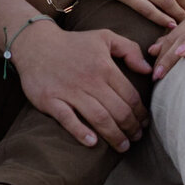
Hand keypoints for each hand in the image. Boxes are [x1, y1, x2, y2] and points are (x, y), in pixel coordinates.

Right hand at [11, 17, 150, 150]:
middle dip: (131, 128)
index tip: (145, 123)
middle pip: (118, 110)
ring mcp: (69, 91)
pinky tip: (92, 143)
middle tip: (136, 138)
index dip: (140, 113)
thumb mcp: (104, 37)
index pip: (130, 96)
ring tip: (123, 146)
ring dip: (114, 135)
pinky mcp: (50, 100)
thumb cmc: (73, 43)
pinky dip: (80, 132)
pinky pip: (67, 119)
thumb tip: (148, 70)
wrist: (35, 44)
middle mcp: (89, 80)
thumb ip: (129, 49)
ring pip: (98, 118)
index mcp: (104, 67)